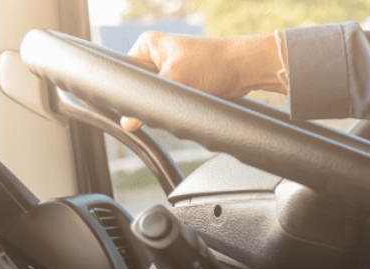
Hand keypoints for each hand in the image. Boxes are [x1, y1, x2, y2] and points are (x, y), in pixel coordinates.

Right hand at [120, 31, 286, 130]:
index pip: (125, 73)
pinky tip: (185, 107)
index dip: (129, 92)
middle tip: (164, 104)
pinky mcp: (183, 87)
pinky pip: (170, 103)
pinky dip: (176, 109)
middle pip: (140, 89)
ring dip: (165, 106)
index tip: (136, 106)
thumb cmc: (213, 63)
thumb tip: (128, 122)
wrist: (244, 70)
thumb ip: (150, 100)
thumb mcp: (175, 79)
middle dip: (150, 101)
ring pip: (156, 99)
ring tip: (181, 101)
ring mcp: (169, 73)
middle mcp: (156, 58)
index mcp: (148, 46)